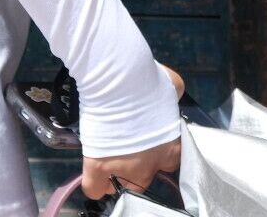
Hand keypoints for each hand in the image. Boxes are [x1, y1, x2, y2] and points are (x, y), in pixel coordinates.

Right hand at [81, 65, 185, 199]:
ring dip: (116, 177)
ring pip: (121, 187)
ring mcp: (124, 169)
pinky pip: (95, 189)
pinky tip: (94, 173)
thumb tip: (170, 99)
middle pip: (146, 179)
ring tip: (109, 159)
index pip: (170, 163)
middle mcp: (150, 165)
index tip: (151, 144)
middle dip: (138, 167)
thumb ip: (173, 100)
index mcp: (171, 147)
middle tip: (128, 148)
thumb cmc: (148, 79)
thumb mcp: (172, 87)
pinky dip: (94, 184)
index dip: (159, 154)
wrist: (118, 78)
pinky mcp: (98, 168)